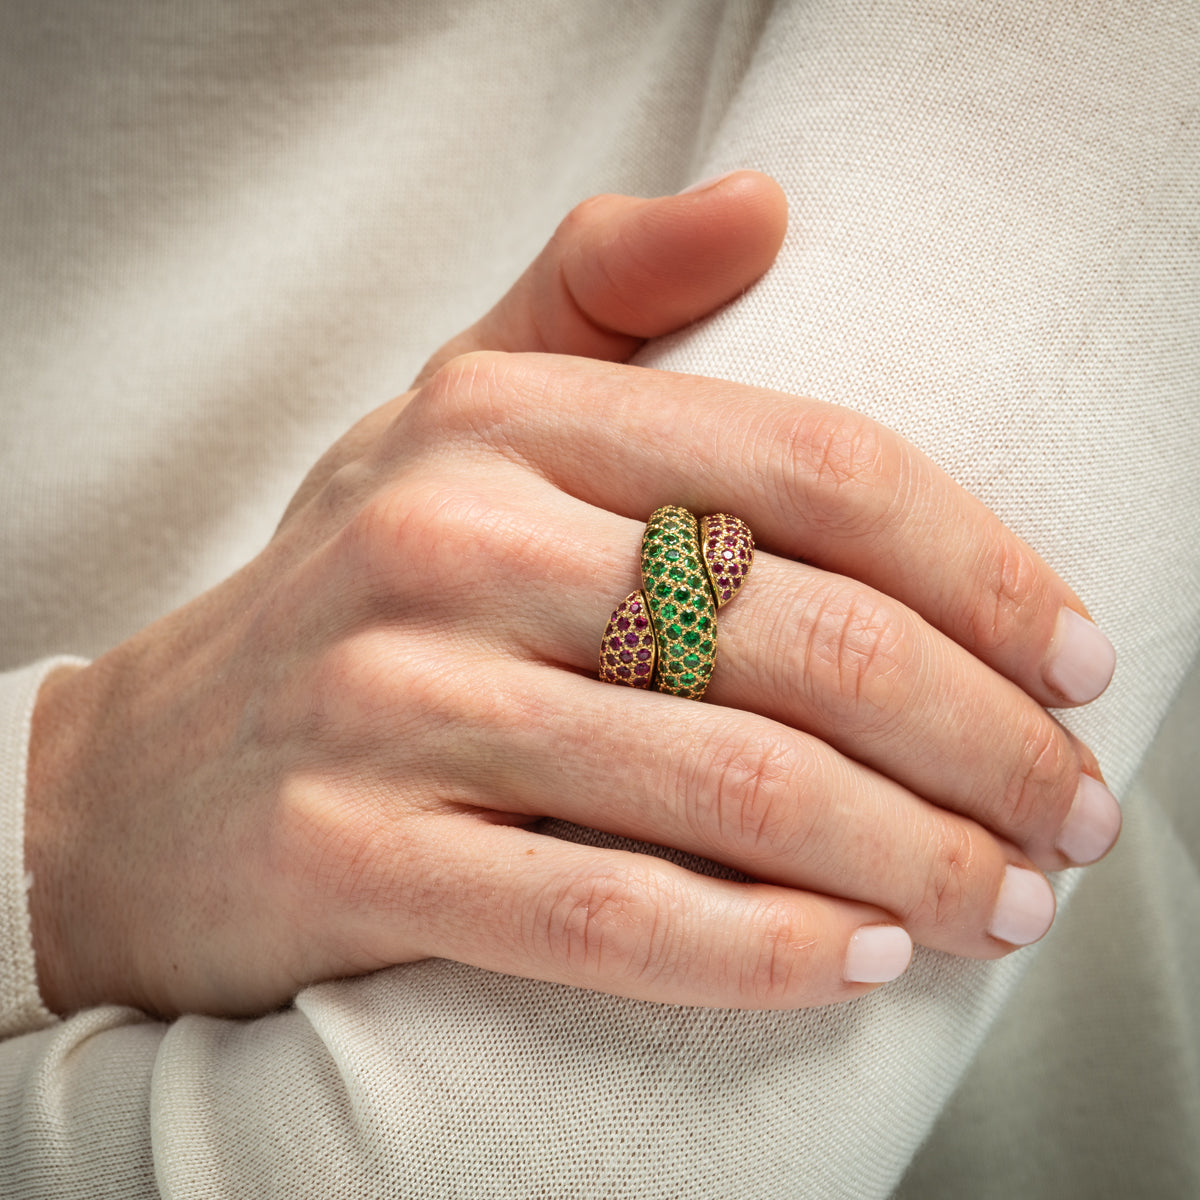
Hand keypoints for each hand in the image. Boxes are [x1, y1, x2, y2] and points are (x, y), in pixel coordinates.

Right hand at [26, 173, 1117, 1017]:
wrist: (134, 775)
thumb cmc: (344, 594)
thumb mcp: (448, 415)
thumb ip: (598, 295)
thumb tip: (767, 205)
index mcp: (502, 418)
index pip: (815, 467)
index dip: (987, 572)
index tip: (1083, 663)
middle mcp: (449, 539)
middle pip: (800, 635)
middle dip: (980, 740)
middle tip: (1070, 818)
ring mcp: (391, 700)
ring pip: (728, 787)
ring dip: (907, 860)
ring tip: (1002, 904)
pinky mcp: (348, 854)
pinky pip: (599, 914)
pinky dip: (755, 951)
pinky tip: (858, 964)